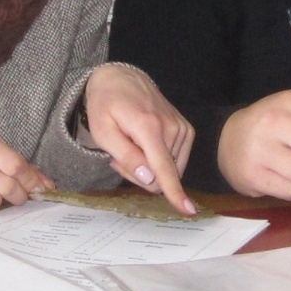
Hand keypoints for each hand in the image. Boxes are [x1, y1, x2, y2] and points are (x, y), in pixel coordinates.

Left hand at [82, 63, 196, 213]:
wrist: (122, 79)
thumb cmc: (106, 105)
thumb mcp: (103, 132)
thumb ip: (126, 156)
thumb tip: (150, 179)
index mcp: (148, 127)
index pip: (164, 168)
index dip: (174, 192)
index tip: (188, 211)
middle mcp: (171, 128)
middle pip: (161, 175)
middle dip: (140, 173)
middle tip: (122, 153)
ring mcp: (182, 128)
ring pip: (169, 171)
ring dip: (148, 166)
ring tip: (132, 144)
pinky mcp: (187, 130)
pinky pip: (175, 161)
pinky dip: (159, 159)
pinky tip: (145, 143)